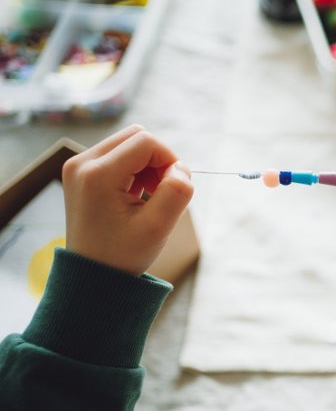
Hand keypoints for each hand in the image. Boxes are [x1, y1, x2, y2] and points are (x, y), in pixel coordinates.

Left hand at [63, 125, 193, 275]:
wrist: (92, 274)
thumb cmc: (123, 254)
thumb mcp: (158, 227)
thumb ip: (177, 192)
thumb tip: (181, 168)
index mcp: (97, 174)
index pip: (146, 142)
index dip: (170, 160)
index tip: (173, 190)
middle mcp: (81, 163)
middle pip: (136, 136)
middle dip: (158, 160)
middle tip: (161, 192)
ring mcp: (78, 166)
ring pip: (128, 143)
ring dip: (148, 165)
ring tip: (148, 196)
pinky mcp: (81, 172)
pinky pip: (118, 154)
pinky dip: (135, 170)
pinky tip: (136, 195)